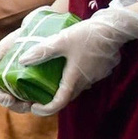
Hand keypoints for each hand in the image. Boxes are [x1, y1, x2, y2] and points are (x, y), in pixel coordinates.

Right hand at [0, 12, 49, 113]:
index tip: (8, 97)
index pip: (1, 95)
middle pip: (15, 103)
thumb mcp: (8, 43)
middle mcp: (20, 85)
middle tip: (25, 104)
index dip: (3, 99)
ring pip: (30, 104)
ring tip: (36, 103)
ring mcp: (34, 87)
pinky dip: (47, 102)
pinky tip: (50, 99)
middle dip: (18, 106)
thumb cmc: (24, 37)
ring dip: (32, 107)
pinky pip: (47, 99)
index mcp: (7, 78)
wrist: (47, 26)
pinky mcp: (49, 87)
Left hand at [17, 1, 137, 116]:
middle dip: (51, 98)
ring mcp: (95, 77)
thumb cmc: (88, 35)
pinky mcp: (101, 70)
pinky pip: (84, 78)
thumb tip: (22, 60)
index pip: (59, 103)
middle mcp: (85, 82)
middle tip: (37, 93)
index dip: (45, 109)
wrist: (115, 28)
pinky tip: (67, 66)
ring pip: (76, 86)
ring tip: (50, 78)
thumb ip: (42, 51)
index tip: (34, 107)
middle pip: (66, 96)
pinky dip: (74, 76)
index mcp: (74, 79)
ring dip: (63, 86)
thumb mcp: (61, 41)